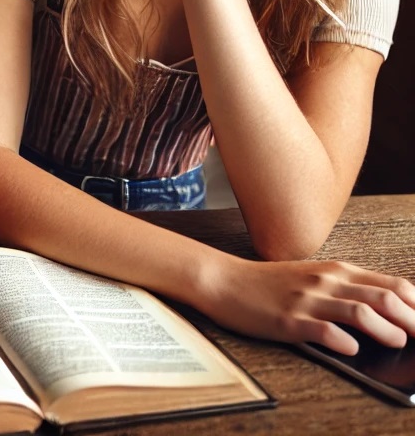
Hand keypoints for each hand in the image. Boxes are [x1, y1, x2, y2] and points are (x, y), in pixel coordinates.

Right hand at [199, 256, 414, 353]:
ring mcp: (307, 301)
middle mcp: (326, 282)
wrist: (224, 280)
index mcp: (336, 271)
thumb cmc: (270, 283)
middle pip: (384, 298)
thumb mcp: (313, 278)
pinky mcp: (289, 320)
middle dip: (412, 321)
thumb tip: (389, 310)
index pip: (393, 285)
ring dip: (386, 330)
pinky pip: (324, 331)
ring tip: (397, 342)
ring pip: (360, 312)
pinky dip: (344, 342)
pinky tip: (351, 349)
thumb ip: (348, 289)